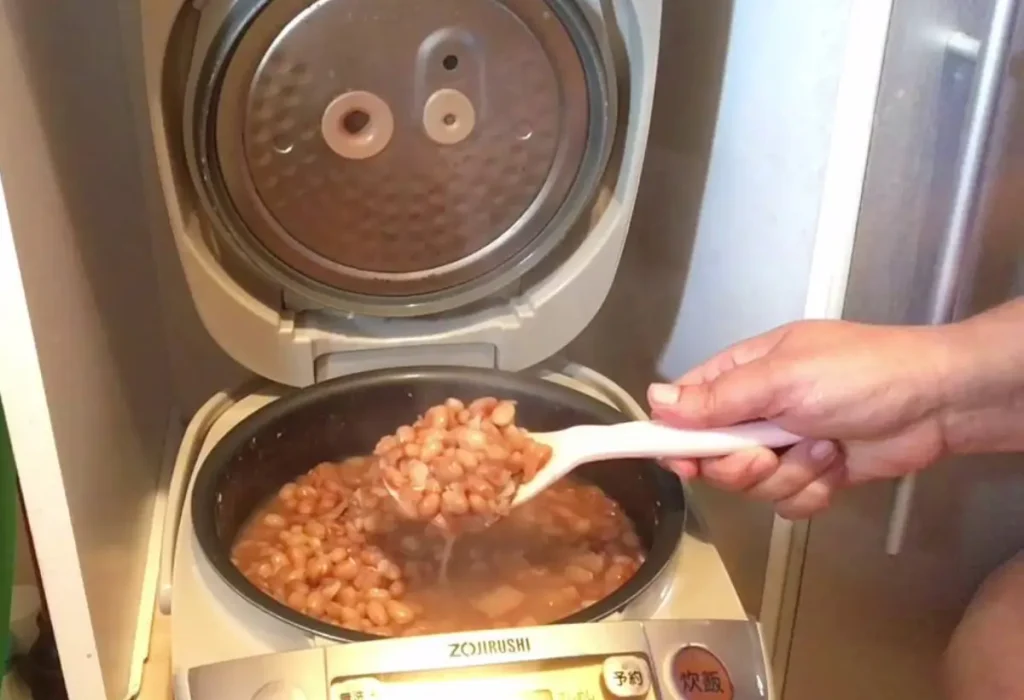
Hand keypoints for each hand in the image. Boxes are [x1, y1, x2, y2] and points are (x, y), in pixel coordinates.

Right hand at [647, 320, 956, 518]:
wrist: (935, 402)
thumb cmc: (857, 374)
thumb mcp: (781, 378)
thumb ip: (718, 398)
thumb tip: (654, 401)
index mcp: (742, 374)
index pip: (685, 407)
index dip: (677, 437)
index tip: (683, 460)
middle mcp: (756, 411)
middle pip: (714, 458)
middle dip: (742, 465)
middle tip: (769, 453)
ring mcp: (785, 446)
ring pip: (752, 486)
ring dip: (789, 474)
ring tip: (824, 448)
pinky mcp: (813, 475)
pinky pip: (788, 502)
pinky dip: (814, 490)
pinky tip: (837, 465)